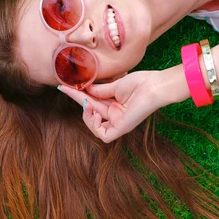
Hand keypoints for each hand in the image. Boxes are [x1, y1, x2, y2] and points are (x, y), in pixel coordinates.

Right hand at [59, 70, 176, 142]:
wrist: (153, 86)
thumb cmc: (139, 83)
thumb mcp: (115, 85)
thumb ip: (100, 90)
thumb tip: (85, 89)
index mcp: (114, 103)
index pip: (92, 100)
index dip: (78, 95)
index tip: (65, 86)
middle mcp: (115, 114)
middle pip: (91, 110)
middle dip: (77, 100)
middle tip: (65, 88)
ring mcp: (118, 122)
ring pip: (96, 126)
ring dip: (86, 115)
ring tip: (86, 104)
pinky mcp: (122, 128)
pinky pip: (104, 135)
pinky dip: (96, 126)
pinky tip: (95, 113)